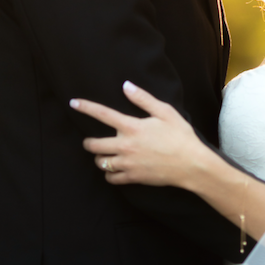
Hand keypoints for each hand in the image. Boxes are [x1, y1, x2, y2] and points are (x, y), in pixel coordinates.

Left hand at [70, 81, 201, 186]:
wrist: (191, 164)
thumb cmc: (180, 136)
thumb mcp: (165, 112)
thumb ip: (143, 99)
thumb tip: (126, 85)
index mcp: (132, 127)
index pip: (102, 114)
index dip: (86, 107)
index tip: (73, 103)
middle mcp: (125, 145)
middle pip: (93, 145)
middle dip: (88, 142)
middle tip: (90, 141)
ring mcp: (128, 163)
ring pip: (100, 162)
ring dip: (99, 158)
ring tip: (105, 155)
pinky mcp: (133, 177)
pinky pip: (111, 178)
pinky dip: (109, 174)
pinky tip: (115, 169)